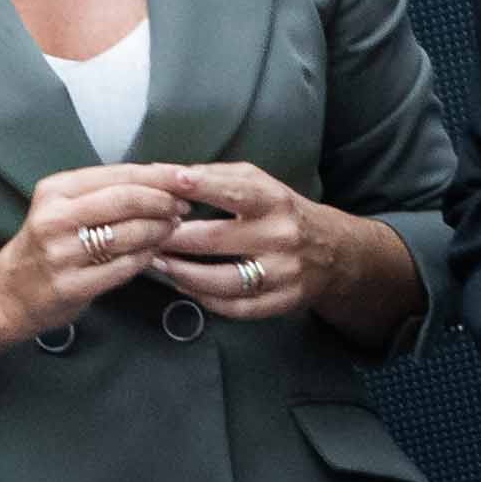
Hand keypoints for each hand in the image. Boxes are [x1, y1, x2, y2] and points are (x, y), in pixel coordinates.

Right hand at [0, 162, 199, 337]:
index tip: (186, 178)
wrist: (12, 292)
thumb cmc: (48, 244)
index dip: (158, 176)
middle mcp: (54, 218)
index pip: (118, 174)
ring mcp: (61, 254)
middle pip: (125, 200)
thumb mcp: (64, 206)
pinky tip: (153, 253)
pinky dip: (146, 258)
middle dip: (163, 201)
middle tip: (182, 206)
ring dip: (159, 230)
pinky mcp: (70, 286)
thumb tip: (162, 176)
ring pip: (128, 234)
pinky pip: (122, 267)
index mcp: (55, 190)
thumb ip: (105, 191)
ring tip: (171, 228)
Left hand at [146, 158, 339, 322]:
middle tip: (146, 234)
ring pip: (223, 281)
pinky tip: (185, 287)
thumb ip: (214, 177)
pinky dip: (205, 300)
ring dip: (183, 274)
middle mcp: (280, 236)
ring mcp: (282, 273)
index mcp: (274, 201)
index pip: (235, 191)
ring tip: (158, 263)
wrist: (334, 252)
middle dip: (175, 238)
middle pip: (217, 240)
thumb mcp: (259, 183)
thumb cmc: (282, 211)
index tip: (173, 181)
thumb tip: (163, 173)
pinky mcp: (282, 302)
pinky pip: (236, 308)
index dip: (203, 186)